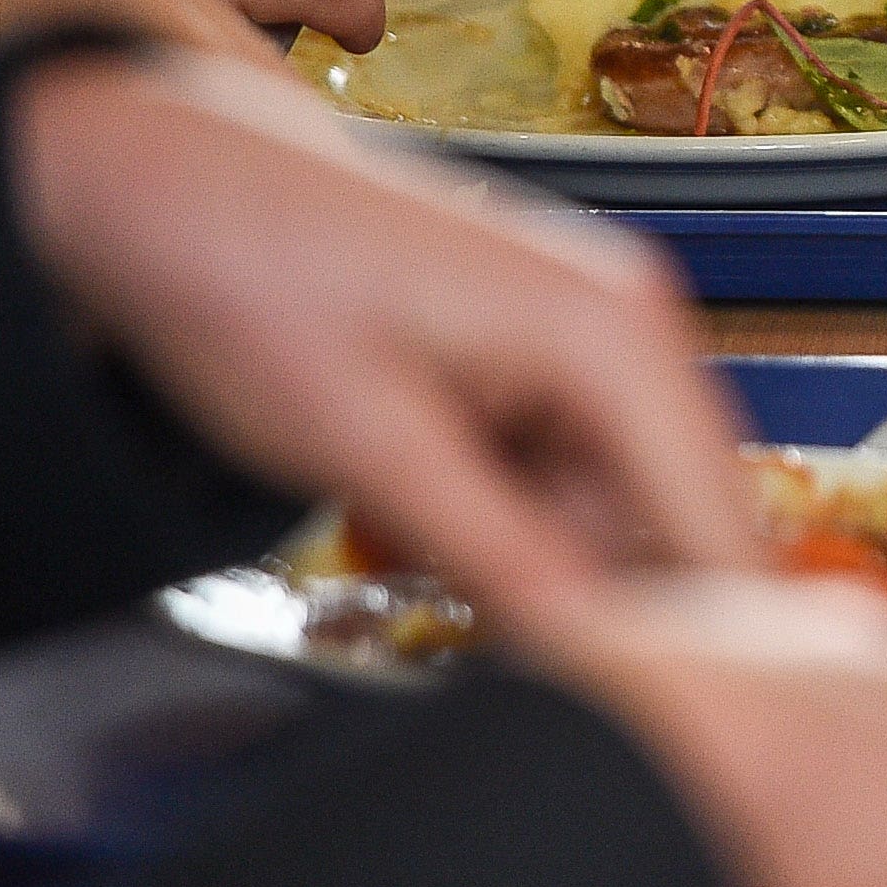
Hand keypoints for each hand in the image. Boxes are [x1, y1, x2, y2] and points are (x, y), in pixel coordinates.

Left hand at [8, 48, 762, 628]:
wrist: (168, 180)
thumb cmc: (246, 277)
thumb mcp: (364, 442)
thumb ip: (498, 552)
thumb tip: (603, 652)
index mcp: (614, 335)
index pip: (719, 525)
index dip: (695, 636)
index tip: (634, 706)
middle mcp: (635, 324)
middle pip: (682, 520)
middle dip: (604, 594)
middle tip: (478, 620)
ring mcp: (599, 332)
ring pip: (625, 505)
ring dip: (547, 555)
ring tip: (415, 533)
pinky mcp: (556, 350)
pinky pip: (577, 470)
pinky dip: (517, 513)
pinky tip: (424, 502)